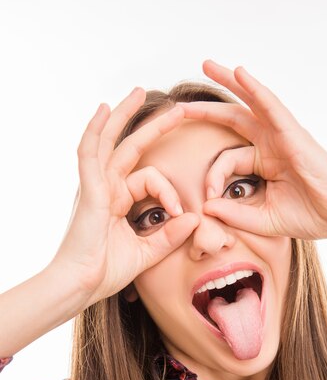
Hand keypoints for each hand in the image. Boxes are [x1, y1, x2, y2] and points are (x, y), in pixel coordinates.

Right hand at [51, 89, 198, 305]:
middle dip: (153, 126)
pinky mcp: (88, 191)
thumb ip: (169, 237)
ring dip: (125, 115)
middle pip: (130, 147)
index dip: (169, 193)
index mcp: (118, 201)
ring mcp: (95, 187)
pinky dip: (95, 131)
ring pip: (110, 142)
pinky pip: (89, 154)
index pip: (150, 180)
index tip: (179, 214)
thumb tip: (193, 218)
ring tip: (140, 92)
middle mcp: (106, 188)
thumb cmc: (104, 272)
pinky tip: (103, 109)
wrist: (80, 287)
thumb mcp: (147, 253)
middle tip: (177, 108)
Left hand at [178, 60, 326, 239]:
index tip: (208, 199)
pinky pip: (271, 105)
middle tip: (181, 103)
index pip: (227, 161)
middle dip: (207, 109)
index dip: (212, 177)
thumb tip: (205, 207)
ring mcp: (282, 135)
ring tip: (206, 64)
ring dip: (228, 82)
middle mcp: (271, 144)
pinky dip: (255, 89)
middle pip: (234, 117)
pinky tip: (239, 73)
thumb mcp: (262, 219)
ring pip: (250, 102)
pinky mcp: (292, 132)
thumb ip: (234, 214)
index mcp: (264, 163)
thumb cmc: (310, 216)